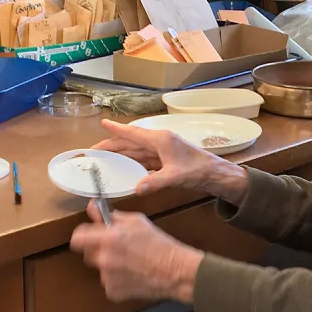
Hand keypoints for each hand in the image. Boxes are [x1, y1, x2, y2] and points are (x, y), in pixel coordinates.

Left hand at [70, 203, 202, 302]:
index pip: (77, 238)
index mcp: (108, 239)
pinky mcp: (113, 292)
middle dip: (98, 250)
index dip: (82, 235)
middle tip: (116, 248)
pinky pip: (109, 283)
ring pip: (100, 269)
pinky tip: (133, 275)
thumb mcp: (137, 222)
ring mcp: (107, 278)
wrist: (174, 271)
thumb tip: (93, 207)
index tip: (89, 236)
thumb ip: (111, 216)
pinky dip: (117, 280)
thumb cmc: (159, 244)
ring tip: (130, 263)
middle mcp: (104, 259)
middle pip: (88, 254)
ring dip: (109, 266)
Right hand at [94, 119, 248, 203]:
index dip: (117, 129)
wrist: (215, 174)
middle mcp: (159, 142)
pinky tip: (124, 167)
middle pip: (131, 142)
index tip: (103, 122)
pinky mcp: (165, 161)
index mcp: (160, 140)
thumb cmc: (198, 170)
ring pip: (136, 151)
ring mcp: (162, 151)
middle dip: (113, 145)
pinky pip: (144, 160)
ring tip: (105, 158)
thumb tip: (137, 189)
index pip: (133, 133)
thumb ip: (155, 182)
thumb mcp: (176, 177)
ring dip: (121, 154)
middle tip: (95, 150)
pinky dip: (132, 163)